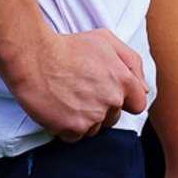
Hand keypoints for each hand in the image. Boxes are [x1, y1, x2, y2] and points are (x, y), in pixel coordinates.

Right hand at [10, 28, 147, 141]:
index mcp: (124, 80)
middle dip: (101, 110)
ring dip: (84, 120)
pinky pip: (76, 137)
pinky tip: (58, 110)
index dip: (123, 101)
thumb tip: (144, 89)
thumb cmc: (67, 45)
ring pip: (95, 129)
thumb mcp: (105, 40)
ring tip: (67, 99)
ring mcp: (92, 116)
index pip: (137, 104)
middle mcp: (112, 100)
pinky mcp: (72, 128)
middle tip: (80, 92)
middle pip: (113, 119)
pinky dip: (67, 128)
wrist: (33, 56)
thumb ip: (131, 62)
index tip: (106, 95)